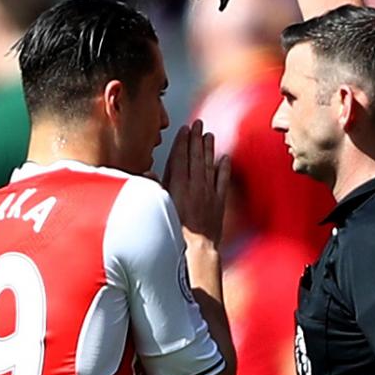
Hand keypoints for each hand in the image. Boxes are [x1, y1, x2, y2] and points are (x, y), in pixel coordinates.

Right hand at [160, 117, 228, 243]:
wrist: (196, 250)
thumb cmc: (173, 234)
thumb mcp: (159, 209)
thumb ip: (155, 188)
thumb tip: (149, 172)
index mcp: (178, 186)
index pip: (180, 157)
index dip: (183, 142)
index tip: (185, 129)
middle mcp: (195, 186)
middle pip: (195, 157)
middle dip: (196, 138)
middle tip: (198, 123)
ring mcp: (209, 193)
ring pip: (209, 165)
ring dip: (209, 149)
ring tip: (209, 135)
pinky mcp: (219, 202)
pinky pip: (222, 181)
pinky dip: (224, 168)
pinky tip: (225, 158)